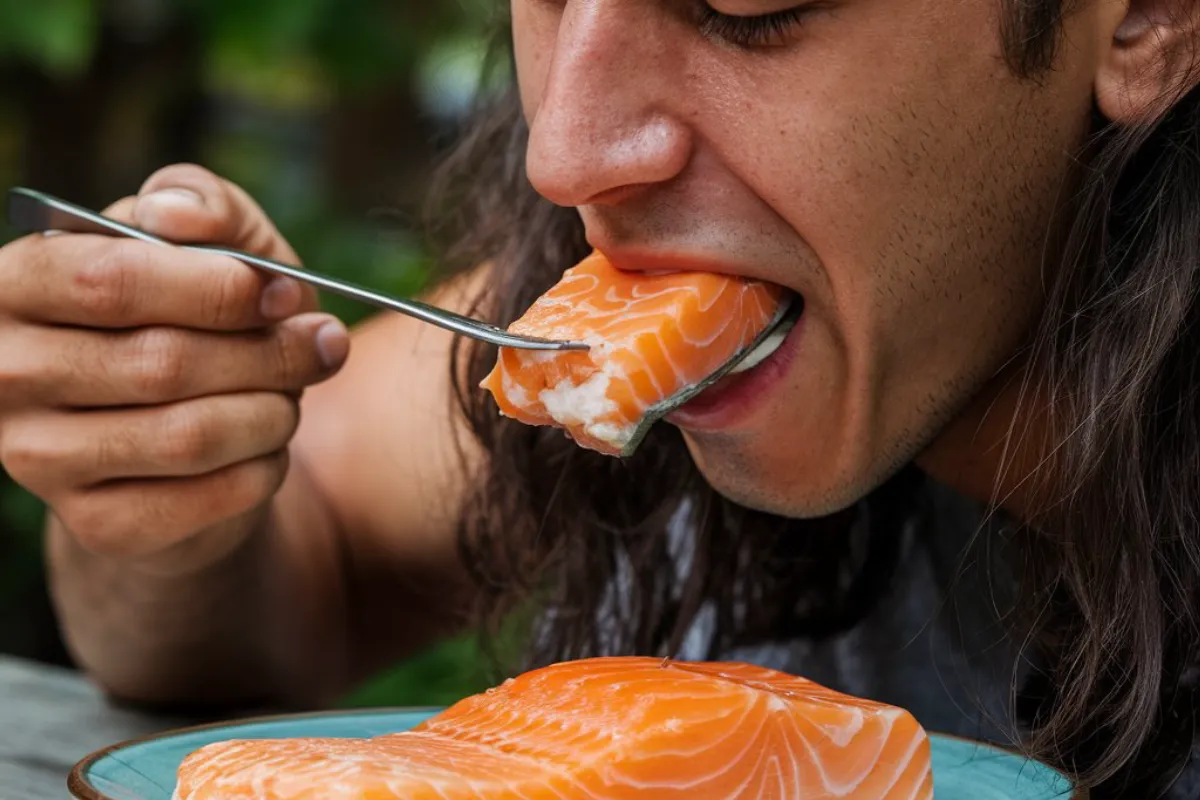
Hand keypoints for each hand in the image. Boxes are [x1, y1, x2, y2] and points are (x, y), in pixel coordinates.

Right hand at [0, 164, 349, 571]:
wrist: (181, 434)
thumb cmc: (197, 317)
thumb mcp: (210, 244)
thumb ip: (199, 206)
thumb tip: (175, 215)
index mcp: (16, 285)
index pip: (110, 280)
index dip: (217, 288)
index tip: (286, 292)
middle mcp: (6, 372)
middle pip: (163, 363)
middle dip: (269, 352)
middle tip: (325, 343)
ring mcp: (39, 458)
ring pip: (190, 435)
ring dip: (272, 412)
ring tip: (293, 394)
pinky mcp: (95, 524)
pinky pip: (208, 497)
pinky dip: (265, 468)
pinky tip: (270, 447)